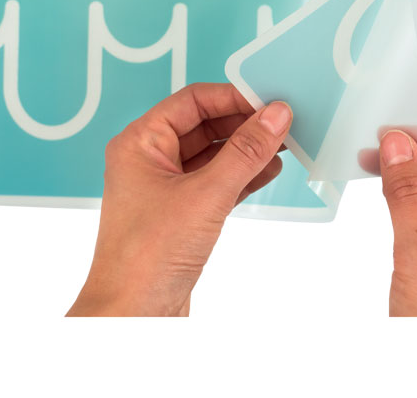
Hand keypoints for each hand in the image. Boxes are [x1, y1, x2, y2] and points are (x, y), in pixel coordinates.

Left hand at [67, 83, 291, 315]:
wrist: (132, 318)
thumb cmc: (145, 258)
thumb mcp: (205, 195)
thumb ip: (244, 152)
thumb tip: (273, 117)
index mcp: (140, 143)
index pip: (192, 102)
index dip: (232, 97)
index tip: (267, 101)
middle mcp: (150, 160)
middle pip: (204, 126)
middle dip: (243, 124)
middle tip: (281, 122)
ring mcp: (166, 187)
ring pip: (213, 155)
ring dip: (247, 149)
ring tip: (283, 142)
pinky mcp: (182, 212)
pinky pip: (216, 181)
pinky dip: (243, 175)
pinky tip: (269, 169)